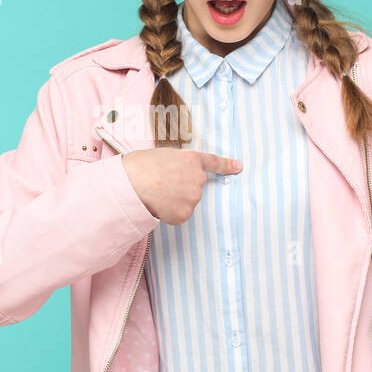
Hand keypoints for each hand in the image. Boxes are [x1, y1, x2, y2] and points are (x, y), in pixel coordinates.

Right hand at [122, 148, 241, 225]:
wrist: (132, 183)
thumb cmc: (140, 166)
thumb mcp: (163, 155)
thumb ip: (178, 164)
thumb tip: (177, 174)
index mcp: (191, 160)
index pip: (213, 162)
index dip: (227, 165)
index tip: (238, 167)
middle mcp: (197, 178)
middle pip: (194, 188)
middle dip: (181, 189)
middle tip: (161, 186)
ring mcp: (193, 198)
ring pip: (186, 203)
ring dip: (174, 202)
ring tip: (156, 194)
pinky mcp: (184, 214)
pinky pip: (178, 216)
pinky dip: (169, 214)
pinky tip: (157, 205)